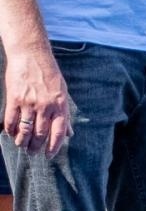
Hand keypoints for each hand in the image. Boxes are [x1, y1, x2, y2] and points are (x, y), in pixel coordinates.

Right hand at [2, 40, 71, 155]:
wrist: (31, 55)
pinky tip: (10, 134)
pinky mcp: (14, 98)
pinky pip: (11, 120)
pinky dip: (10, 130)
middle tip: (32, 153)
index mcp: (60, 105)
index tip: (49, 155)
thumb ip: (65, 114)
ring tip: (21, 146)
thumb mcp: (63, 93)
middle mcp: (45, 106)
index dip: (54, 146)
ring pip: (25, 129)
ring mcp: (29, 103)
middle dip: (36, 146)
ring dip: (22, 141)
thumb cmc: (49, 74)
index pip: (59, 132)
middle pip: (40, 133)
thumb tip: (70, 133)